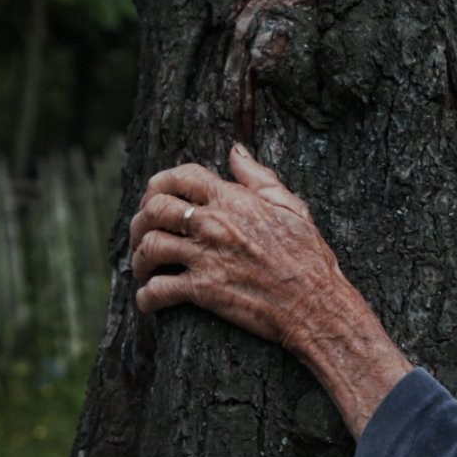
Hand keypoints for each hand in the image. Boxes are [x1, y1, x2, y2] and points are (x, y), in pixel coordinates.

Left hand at [130, 144, 412, 437]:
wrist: (317, 305)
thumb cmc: (310, 258)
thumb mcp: (292, 208)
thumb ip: (259, 178)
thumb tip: (236, 151)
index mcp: (235, 200)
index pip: (181, 175)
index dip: (159, 183)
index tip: (155, 198)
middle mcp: (216, 224)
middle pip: (154, 208)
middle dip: (140, 221)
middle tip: (143, 237)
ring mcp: (207, 257)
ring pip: (149, 246)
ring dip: (139, 260)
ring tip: (144, 270)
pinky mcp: (204, 291)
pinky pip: (156, 290)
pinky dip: (146, 297)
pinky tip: (151, 300)